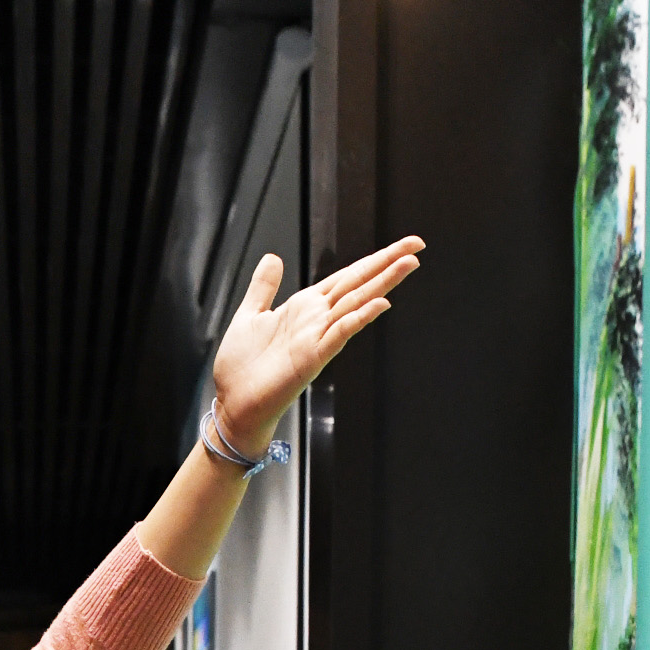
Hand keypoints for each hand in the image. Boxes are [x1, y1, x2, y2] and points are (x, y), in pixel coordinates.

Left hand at [209, 235, 425, 444]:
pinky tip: (379, 304)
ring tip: (408, 264)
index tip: (400, 246)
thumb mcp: (250, 315)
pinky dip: (358, 318)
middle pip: (358, 284)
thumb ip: (264, 286)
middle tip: (416, 245)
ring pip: (356, 304)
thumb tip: (274, 257)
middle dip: (387, 263)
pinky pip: (339, 334)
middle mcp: (317, 320)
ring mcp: (317, 338)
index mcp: (305, 307)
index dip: (373, 259)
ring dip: (382, 283)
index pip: (347, 276)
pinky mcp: (312, 358)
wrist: (233, 404)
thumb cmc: (241, 368)